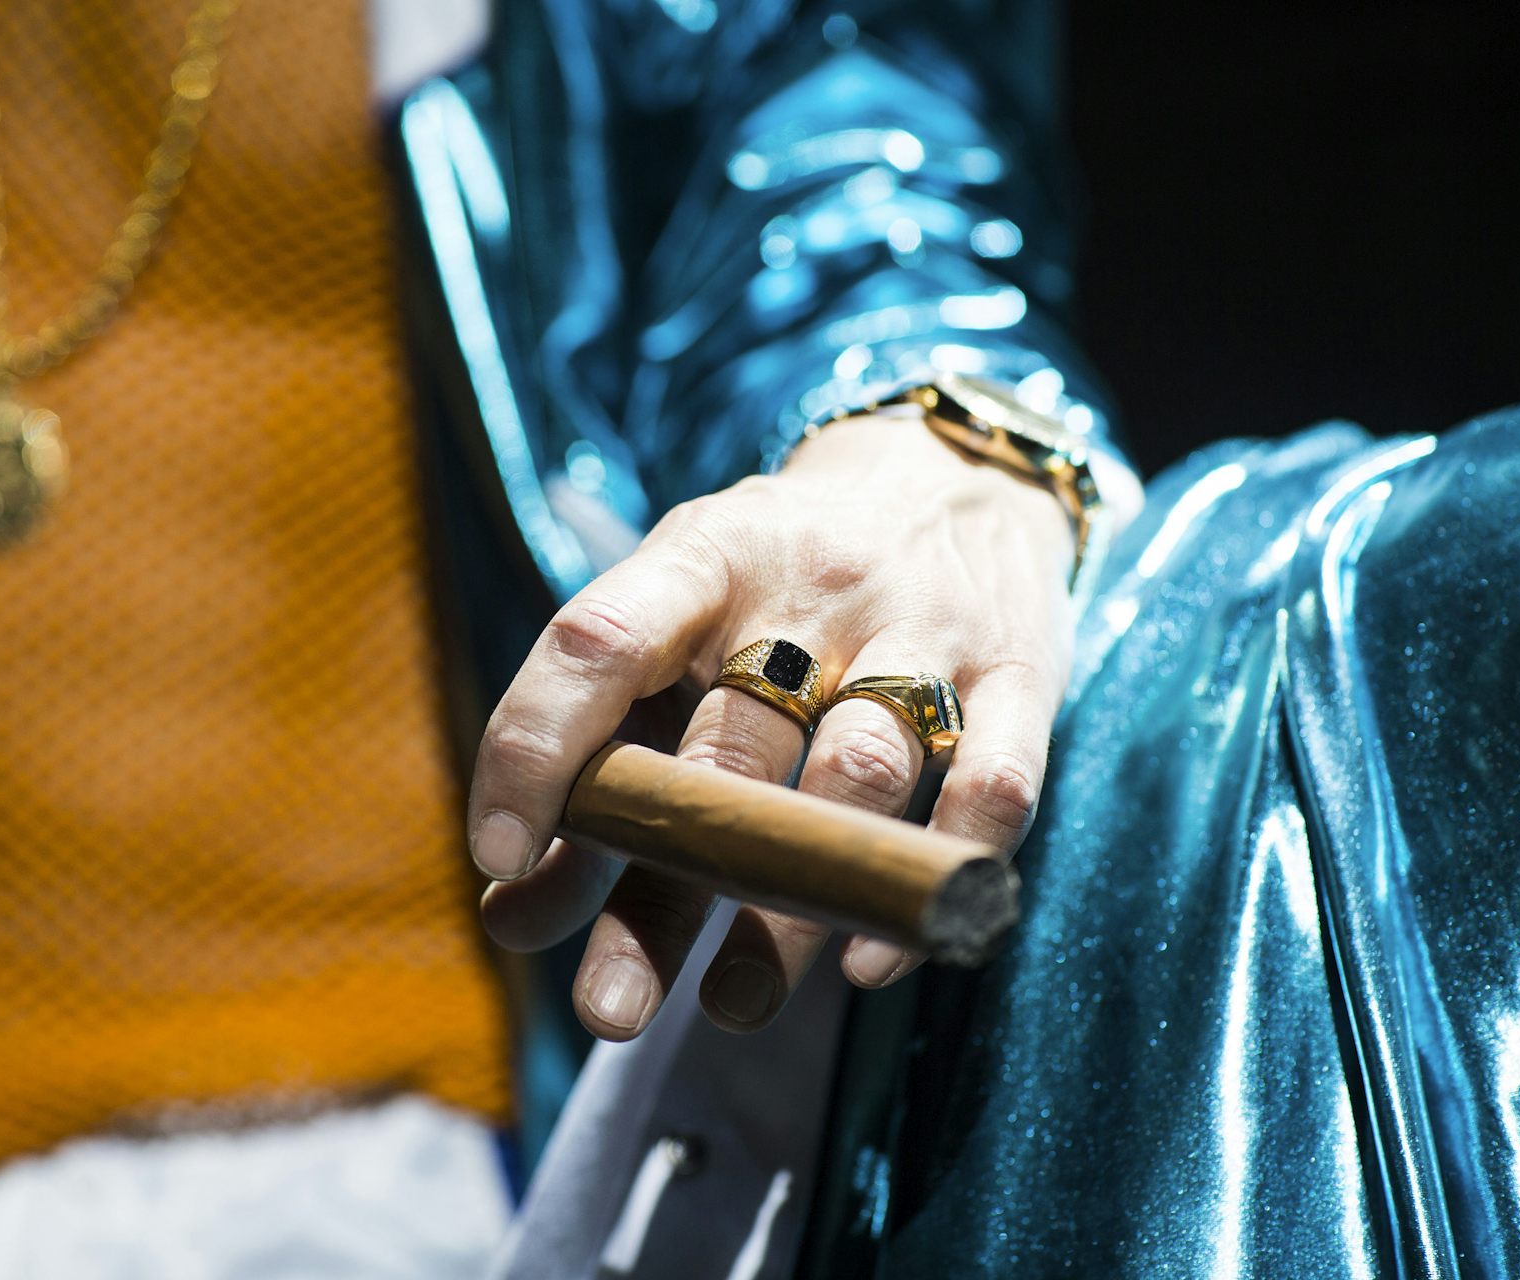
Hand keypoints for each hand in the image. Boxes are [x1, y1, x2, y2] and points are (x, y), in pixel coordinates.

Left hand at [467, 405, 1076, 1038]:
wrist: (951, 472)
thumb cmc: (780, 582)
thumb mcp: (681, 631)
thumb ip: (604, 769)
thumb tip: (512, 916)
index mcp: (703, 558)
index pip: (598, 641)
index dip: (535, 746)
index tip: (499, 858)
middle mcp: (810, 587)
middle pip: (727, 746)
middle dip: (663, 886)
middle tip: (608, 1010)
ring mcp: (924, 626)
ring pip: (854, 776)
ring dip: (791, 909)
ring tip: (732, 1004)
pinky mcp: (1019, 675)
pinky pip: (991, 786)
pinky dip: (930, 879)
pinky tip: (872, 961)